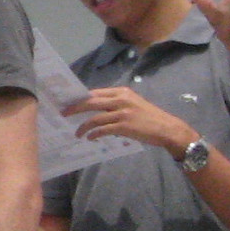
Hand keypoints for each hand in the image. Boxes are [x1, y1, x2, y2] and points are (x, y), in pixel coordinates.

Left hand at [64, 85, 194, 154]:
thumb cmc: (148, 117)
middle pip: (91, 102)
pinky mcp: (124, 126)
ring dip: (83, 126)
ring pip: (94, 117)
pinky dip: (94, 134)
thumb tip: (95, 109)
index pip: (95, 92)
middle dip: (75, 108)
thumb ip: (116, 104)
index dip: (80, 98)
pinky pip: (103, 129)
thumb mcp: (132, 104)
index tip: (68, 102)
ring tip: (77, 133)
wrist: (166, 128)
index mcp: (121, 92)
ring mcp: (122, 112)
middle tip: (63, 113)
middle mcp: (120, 99)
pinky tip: (90, 138)